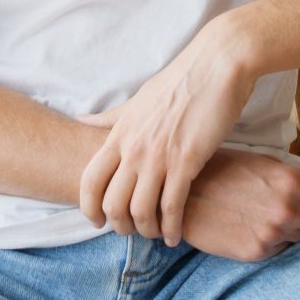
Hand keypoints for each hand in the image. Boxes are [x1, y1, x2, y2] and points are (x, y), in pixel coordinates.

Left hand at [75, 20, 256, 245]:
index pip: (90, 180)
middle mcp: (134, 146)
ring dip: (147, 231)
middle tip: (132, 230)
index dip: (89, 208)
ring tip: (156, 233)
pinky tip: (176, 235)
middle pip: (112, 203)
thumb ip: (111, 117)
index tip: (98, 221)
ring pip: (141, 211)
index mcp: (121, 131)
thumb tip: (81, 120)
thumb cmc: (181, 80)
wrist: (218, 64)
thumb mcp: (139, 98)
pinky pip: (172, 207)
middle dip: (120, 225)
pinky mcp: (187, 160)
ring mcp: (159, 155)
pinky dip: (172, 228)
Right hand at [181, 148, 299, 261]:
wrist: (183, 193)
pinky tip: (267, 227)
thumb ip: (294, 180)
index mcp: (292, 180)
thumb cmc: (221, 170)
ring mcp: (274, 234)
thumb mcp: (263, 163)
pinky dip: (283, 240)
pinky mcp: (258, 253)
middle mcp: (288, 209)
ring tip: (289, 217)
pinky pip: (285, 249)